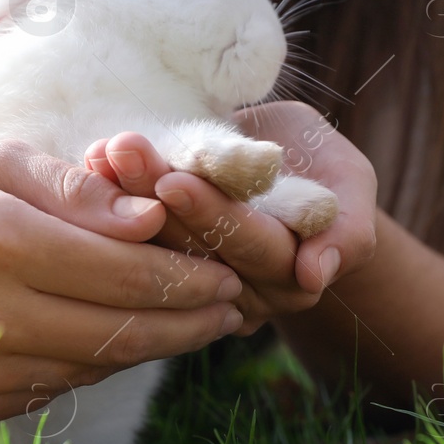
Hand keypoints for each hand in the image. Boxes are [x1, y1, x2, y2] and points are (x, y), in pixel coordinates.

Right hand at [0, 141, 244, 424]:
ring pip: (96, 366)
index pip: (122, 270)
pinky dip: (100, 364)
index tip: (229, 272)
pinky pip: (59, 387)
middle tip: (232, 309)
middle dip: (189, 322)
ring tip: (196, 324)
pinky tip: (127, 340)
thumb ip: (71, 190)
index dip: (186, 276)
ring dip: (154, 347)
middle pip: (121, 330)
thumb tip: (149, 218)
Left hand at [83, 101, 377, 332]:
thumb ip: (347, 231)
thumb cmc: (328, 173)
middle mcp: (239, 294)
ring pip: (155, 243)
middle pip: (192, 248)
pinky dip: (110, 197)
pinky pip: (132, 236)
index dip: (211, 214)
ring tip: (103, 149)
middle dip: (154, 198)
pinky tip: (90, 160)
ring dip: (123, 196)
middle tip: (125, 151)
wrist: (290, 170)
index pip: (246, 247)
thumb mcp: (352, 189)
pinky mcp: (160, 266)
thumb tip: (315, 274)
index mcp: (289, 279)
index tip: (175, 179)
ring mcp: (195, 286)